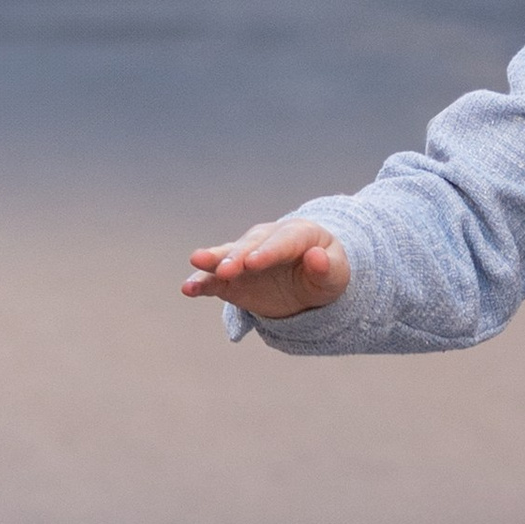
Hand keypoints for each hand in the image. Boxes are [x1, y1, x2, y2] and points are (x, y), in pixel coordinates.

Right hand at [180, 219, 352, 318]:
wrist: (309, 280)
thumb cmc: (326, 273)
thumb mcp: (336, 274)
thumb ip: (327, 268)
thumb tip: (316, 257)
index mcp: (297, 234)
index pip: (281, 242)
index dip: (267, 252)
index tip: (254, 263)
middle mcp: (266, 240)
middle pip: (250, 246)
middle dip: (237, 257)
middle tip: (227, 269)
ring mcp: (246, 257)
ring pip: (227, 256)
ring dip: (213, 260)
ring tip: (196, 262)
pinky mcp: (232, 278)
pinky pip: (215, 279)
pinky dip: (201, 283)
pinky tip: (187, 289)